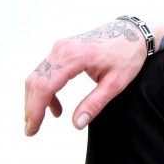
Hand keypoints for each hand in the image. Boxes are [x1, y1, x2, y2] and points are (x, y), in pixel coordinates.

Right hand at [24, 20, 149, 135]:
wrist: (133, 33)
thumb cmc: (128, 56)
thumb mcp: (116, 84)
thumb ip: (95, 103)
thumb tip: (77, 124)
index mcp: (73, 57)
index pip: (45, 86)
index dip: (36, 110)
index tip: (32, 129)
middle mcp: (61, 49)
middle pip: (36, 82)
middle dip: (31, 108)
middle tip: (31, 131)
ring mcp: (60, 48)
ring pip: (37, 76)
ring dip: (36, 100)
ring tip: (40, 122)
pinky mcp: (62, 49)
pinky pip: (46, 71)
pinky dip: (46, 90)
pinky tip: (55, 108)